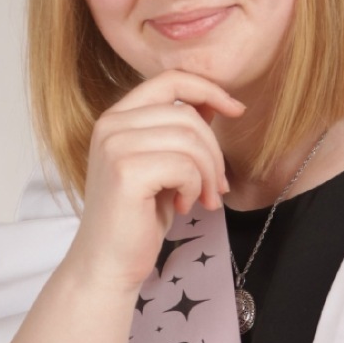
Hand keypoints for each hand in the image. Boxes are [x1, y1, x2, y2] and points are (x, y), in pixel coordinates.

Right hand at [72, 70, 244, 292]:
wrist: (107, 263)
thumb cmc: (137, 217)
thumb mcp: (163, 166)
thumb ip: (179, 132)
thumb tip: (213, 102)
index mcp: (117, 117)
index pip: (170, 79)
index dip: (208, 89)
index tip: (236, 109)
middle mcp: (110, 125)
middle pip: (187, 114)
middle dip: (214, 152)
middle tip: (217, 187)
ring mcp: (115, 146)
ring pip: (190, 139)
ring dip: (208, 173)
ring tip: (203, 199)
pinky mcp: (126, 171)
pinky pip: (184, 166)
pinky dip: (194, 188)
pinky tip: (182, 206)